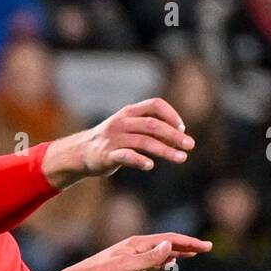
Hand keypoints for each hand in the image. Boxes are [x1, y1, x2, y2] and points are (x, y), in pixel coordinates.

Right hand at [42, 98, 193, 187]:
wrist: (80, 153)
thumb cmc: (111, 141)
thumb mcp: (128, 127)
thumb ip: (149, 129)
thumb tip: (179, 136)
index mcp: (129, 112)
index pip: (154, 105)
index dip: (171, 115)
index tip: (182, 128)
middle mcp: (122, 122)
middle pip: (153, 125)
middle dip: (174, 135)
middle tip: (190, 145)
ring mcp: (114, 139)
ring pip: (144, 141)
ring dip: (165, 150)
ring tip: (181, 158)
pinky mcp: (107, 155)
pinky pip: (126, 156)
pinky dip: (139, 160)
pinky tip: (150, 165)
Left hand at [43, 233, 210, 270]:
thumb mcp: (126, 268)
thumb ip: (148, 258)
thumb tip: (169, 245)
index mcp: (137, 244)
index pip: (169, 239)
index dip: (188, 243)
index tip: (206, 247)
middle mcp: (135, 247)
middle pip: (166, 243)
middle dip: (186, 245)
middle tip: (205, 248)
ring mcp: (131, 256)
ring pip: (159, 251)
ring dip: (177, 252)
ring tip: (192, 254)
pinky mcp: (127, 266)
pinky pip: (151, 260)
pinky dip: (164, 260)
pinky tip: (168, 265)